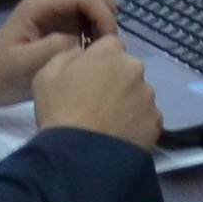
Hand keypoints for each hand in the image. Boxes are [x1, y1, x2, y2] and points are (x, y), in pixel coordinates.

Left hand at [0, 0, 115, 108]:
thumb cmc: (1, 72)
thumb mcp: (25, 65)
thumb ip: (54, 48)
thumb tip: (83, 41)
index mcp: (40, 2)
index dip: (102, 14)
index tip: (105, 44)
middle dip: (106, 6)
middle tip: (103, 39)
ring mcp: (58, 6)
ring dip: (104, 14)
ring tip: (98, 44)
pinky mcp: (64, 19)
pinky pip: (90, 8)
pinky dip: (99, 23)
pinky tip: (90, 48)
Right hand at [25, 33, 161, 149]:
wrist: (80, 157)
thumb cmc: (60, 110)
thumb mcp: (46, 74)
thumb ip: (67, 55)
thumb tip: (82, 54)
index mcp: (109, 52)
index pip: (109, 44)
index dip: (98, 59)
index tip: (88, 76)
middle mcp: (135, 69)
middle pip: (127, 68)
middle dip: (116, 79)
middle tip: (97, 101)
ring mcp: (148, 97)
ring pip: (138, 93)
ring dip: (127, 101)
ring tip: (109, 123)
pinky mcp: (156, 123)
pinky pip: (146, 118)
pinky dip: (136, 124)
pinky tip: (120, 136)